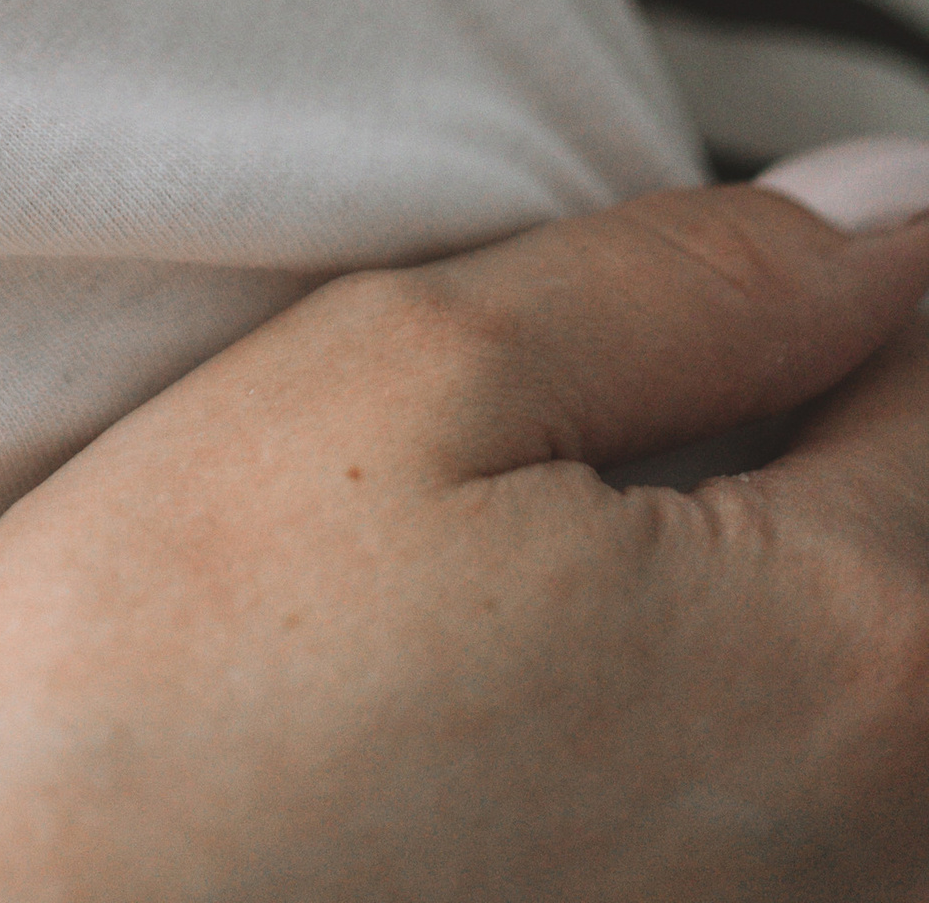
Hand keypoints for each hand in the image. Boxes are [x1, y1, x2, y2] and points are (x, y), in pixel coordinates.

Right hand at [0, 171, 928, 899]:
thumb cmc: (181, 678)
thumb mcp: (414, 371)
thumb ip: (696, 276)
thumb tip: (888, 209)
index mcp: (864, 643)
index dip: (825, 263)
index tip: (675, 269)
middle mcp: (886, 829)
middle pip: (909, 522)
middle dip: (784, 417)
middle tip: (559, 409)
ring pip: (847, 657)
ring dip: (723, 554)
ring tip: (509, 551)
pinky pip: (764, 791)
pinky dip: (675, 696)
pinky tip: (501, 689)